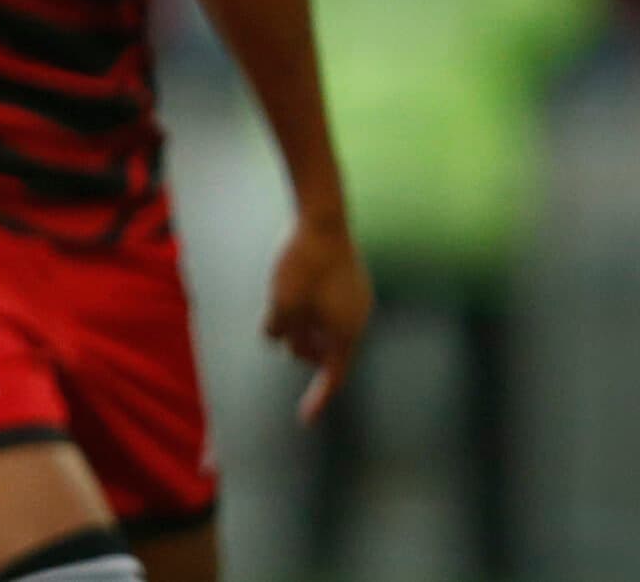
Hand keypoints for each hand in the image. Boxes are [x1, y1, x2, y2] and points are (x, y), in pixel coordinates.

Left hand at [263, 212, 370, 422]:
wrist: (324, 220)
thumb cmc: (302, 266)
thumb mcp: (282, 306)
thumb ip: (281, 333)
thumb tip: (280, 342)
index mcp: (346, 334)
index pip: (332, 377)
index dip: (318, 399)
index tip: (305, 418)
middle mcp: (359, 321)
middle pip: (327, 351)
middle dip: (303, 348)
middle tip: (280, 328)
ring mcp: (359, 300)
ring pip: (327, 327)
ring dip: (305, 325)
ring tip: (285, 302)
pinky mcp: (352, 281)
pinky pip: (331, 306)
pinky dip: (312, 308)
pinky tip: (296, 288)